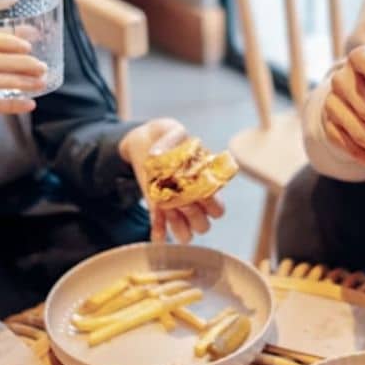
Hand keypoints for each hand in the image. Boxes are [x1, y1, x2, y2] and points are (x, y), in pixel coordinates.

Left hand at [119, 118, 225, 243]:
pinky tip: (155, 220)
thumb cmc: (166, 136)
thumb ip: (170, 138)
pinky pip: (162, 233)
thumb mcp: (171, 130)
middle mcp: (194, 200)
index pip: (218, 208)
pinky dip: (159, 232)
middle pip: (204, 225)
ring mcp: (176, 208)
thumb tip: (157, 155)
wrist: (146, 141)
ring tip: (166, 207)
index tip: (194, 188)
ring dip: (177, 226)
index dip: (209, 203)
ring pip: (188, 235)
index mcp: (205, 183)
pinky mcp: (157, 211)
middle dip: (193, 216)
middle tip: (179, 198)